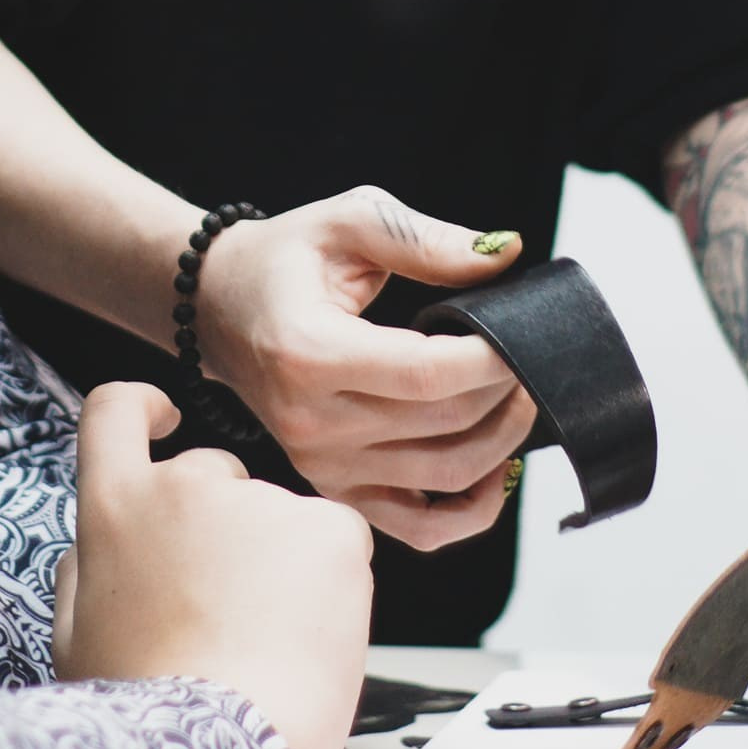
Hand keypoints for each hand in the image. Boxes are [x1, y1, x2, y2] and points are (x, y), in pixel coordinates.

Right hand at [55, 382, 373, 748]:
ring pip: (275, 516)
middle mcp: (185, 486)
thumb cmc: (145, 713)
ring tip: (263, 642)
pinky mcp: (330, 528)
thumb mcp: (74, 641)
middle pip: (209, 476)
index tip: (164, 418)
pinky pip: (333, 537)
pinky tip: (306, 634)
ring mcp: (262, 501)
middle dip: (219, 527)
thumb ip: (82, 572)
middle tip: (223, 608)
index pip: (114, 413)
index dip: (140, 406)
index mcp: (114, 509)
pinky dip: (328, 577)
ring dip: (274, 559)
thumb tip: (99, 539)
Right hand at [188, 187, 530, 548]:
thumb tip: (504, 255)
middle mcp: (310, 421)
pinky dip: (473, 508)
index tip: (524, 333)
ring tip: (516, 395)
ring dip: (503, 441)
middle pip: (444, 426)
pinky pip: (423, 527)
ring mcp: (322, 466)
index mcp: (308, 352)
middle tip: (529, 354)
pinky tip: (495, 464)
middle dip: (506, 391)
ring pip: (445, 476)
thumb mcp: (349, 221)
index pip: (425, 375)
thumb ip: (426, 240)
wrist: (218, 307)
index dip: (492, 360)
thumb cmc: (283, 260)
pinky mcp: (336, 489)